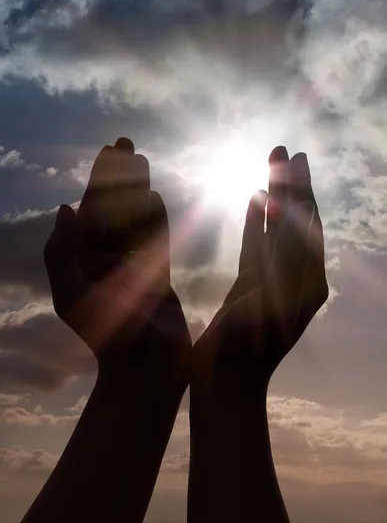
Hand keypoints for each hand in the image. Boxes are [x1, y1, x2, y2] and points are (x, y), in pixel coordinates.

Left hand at [44, 138, 189, 377]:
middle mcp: (105, 260)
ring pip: (134, 218)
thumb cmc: (106, 336)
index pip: (90, 210)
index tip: (109, 150)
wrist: (144, 370)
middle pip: (112, 208)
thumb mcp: (72, 294)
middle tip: (126, 143)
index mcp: (82, 261)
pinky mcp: (157, 276)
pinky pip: (155, 240)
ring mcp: (132, 267)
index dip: (99, 177)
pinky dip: (156, 218)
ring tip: (142, 161)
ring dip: (137, 189)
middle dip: (119, 175)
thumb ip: (62, 252)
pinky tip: (156, 197)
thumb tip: (64, 208)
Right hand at [192, 146, 328, 394]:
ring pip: (274, 229)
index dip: (302, 188)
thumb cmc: (247, 348)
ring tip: (268, 166)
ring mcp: (273, 279)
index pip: (308, 223)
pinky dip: (254, 221)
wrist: (225, 383)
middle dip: (290, 185)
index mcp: (308, 280)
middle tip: (284, 150)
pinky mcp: (251, 284)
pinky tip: (250, 200)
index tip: (297, 157)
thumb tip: (295, 211)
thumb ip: (285, 254)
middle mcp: (296, 276)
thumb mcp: (272, 297)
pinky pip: (255, 244)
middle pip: (294, 220)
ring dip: (273, 198)